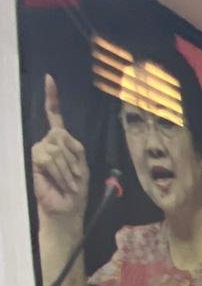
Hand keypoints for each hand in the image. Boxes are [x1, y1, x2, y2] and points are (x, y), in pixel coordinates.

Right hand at [31, 74, 89, 224]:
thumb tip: (58, 132)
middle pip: (61, 134)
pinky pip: (49, 158)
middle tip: (76, 176)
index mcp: (63, 141)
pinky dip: (60, 172)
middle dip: (72, 157)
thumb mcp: (83, 164)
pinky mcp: (34, 161)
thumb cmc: (76, 188)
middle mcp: (49, 142)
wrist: (67, 206)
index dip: (52, 98)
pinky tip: (61, 182)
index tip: (49, 78)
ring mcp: (39, 150)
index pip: (56, 116)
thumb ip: (74, 146)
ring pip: (56, 148)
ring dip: (67, 169)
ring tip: (69, 182)